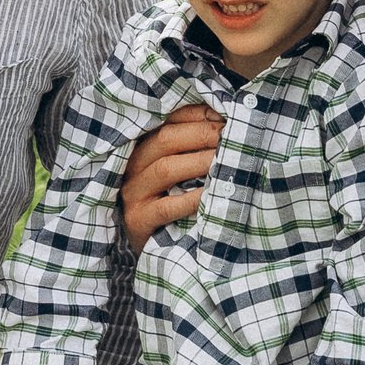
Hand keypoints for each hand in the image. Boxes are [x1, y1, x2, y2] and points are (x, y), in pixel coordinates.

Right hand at [119, 103, 223, 242]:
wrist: (151, 249)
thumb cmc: (171, 201)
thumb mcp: (178, 171)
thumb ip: (193, 148)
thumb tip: (225, 124)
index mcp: (143, 147)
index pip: (169, 121)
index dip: (198, 115)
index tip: (226, 116)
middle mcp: (133, 166)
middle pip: (166, 139)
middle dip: (202, 134)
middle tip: (231, 136)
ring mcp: (134, 194)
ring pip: (165, 169)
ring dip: (199, 161)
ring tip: (227, 160)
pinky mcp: (138, 220)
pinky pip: (166, 207)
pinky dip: (191, 199)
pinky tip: (211, 193)